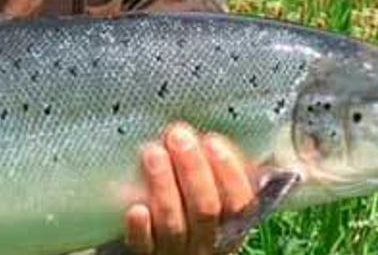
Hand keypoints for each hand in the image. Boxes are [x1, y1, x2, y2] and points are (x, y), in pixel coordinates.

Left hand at [124, 123, 256, 254]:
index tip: (212, 141)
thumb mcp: (209, 197)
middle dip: (193, 169)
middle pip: (206, 209)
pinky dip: (142, 230)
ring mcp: (176, 252)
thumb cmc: (186, 212)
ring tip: (153, 153)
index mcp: (230, 226)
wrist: (157, 248)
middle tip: (178, 137)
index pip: (241, 203)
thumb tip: (215, 134)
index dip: (229, 172)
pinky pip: (144, 248)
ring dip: (164, 186)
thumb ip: (216, 175)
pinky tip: (136, 209)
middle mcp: (207, 243)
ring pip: (175, 225)